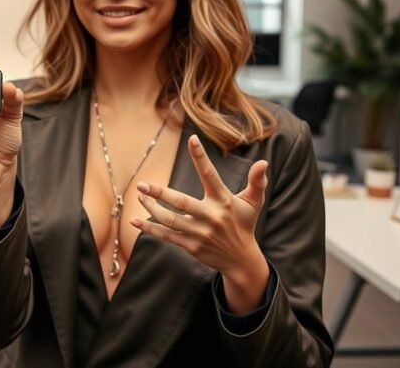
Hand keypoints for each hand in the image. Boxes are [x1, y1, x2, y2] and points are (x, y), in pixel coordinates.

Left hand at [130, 134, 269, 313]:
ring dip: (151, 208)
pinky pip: (167, 236)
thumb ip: (257, 182)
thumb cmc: (244, 224)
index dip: (201, 157)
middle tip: (142, 184)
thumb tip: (264, 162)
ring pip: (170, 220)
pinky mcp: (191, 246)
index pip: (210, 175)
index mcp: (224, 201)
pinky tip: (135, 221)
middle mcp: (210, 217)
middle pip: (181, 202)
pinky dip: (150, 229)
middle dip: (160, 193)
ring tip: (140, 196)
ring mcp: (199, 233)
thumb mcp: (253, 203)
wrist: (241, 260)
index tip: (192, 139)